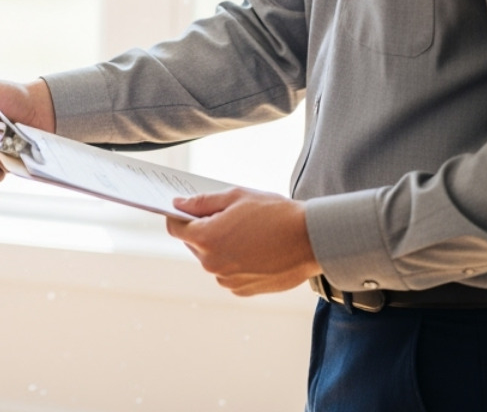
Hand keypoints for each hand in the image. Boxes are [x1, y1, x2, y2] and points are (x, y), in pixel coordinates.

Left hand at [164, 188, 321, 296]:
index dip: (178, 216)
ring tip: (247, 233)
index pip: (175, 228)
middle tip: (227, 217)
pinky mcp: (242, 290)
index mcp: (206, 238)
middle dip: (203, 229)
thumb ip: (202, 202)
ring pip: (212, 259)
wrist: (311, 240)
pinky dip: (235, 261)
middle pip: (194, 244)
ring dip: (220, 246)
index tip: (186, 209)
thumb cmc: (275, 213)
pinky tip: (255, 249)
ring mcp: (227, 279)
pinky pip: (228, 273)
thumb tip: (178, 204)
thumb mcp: (236, 197)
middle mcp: (212, 263)